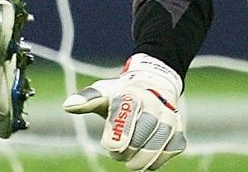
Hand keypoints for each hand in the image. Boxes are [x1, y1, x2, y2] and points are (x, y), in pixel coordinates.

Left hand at [61, 54, 185, 170]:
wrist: (153, 86)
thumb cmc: (121, 94)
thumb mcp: (103, 92)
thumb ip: (87, 100)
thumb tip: (68, 105)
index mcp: (131, 94)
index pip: (123, 120)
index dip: (115, 138)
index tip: (109, 146)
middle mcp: (153, 104)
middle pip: (138, 139)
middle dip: (124, 151)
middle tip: (116, 151)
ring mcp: (169, 118)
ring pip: (154, 149)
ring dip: (138, 160)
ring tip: (129, 159)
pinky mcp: (179, 131)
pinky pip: (168, 153)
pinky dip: (154, 161)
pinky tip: (145, 157)